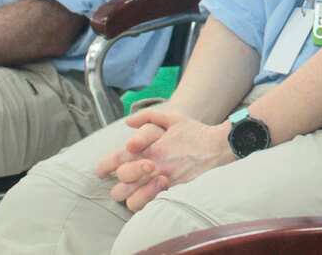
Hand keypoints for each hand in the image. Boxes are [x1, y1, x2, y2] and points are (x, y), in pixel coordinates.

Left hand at [98, 108, 234, 211]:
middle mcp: (154, 166)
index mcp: (149, 148)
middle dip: (118, 185)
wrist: (218, 146)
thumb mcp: (172, 117)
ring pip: (132, 200)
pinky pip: (150, 205)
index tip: (103, 170)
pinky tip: (149, 196)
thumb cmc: (195, 132)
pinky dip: (146, 203)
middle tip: (124, 182)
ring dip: (131, 197)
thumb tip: (128, 121)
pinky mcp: (173, 191)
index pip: (117, 160)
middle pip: (120, 185)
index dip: (104, 166)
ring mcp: (163, 180)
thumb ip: (148, 116)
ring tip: (135, 192)